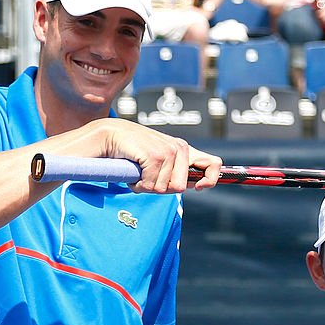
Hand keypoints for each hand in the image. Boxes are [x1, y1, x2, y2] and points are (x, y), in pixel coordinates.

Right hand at [97, 119, 220, 192]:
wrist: (111, 135)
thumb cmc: (134, 149)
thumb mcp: (160, 159)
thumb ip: (178, 170)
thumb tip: (196, 185)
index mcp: (184, 149)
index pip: (213, 164)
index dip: (210, 180)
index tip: (199, 187)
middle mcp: (180, 148)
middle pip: (180, 187)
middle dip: (160, 188)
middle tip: (148, 177)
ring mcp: (168, 152)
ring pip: (162, 189)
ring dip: (146, 186)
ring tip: (138, 171)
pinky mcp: (155, 156)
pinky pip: (150, 185)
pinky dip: (138, 184)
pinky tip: (133, 171)